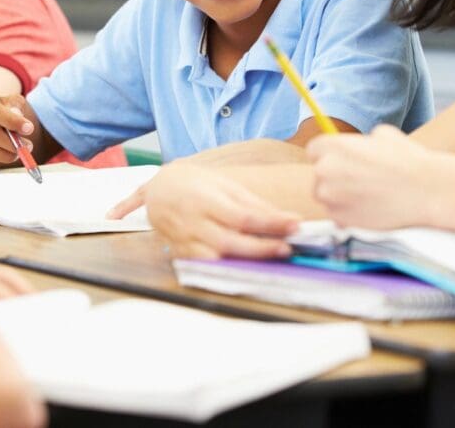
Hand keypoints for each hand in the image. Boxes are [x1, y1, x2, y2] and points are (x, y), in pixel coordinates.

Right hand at [117, 164, 300, 258]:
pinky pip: (204, 267)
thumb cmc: (195, 183)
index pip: (242, 216)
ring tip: (270, 261)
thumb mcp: (224, 185)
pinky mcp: (180, 254)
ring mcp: (183, 241)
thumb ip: (254, 204)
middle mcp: (192, 222)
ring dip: (244, 264)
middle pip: (229, 242)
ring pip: (215, 259)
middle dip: (261, 249)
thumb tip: (285, 219)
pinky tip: (244, 269)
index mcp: (204, 199)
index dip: (270, 223)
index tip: (295, 225)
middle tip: (287, 249)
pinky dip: (225, 270)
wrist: (158, 189)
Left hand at [307, 124, 436, 229]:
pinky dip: (348, 214)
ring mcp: (330, 196)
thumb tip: (358, 146)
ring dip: (339, 196)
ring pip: (325, 196)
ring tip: (366, 195)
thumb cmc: (408, 160)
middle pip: (318, 174)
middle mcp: (325, 170)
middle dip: (334, 177)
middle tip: (358, 181)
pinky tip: (369, 208)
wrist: (426, 191)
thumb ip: (361, 141)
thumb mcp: (383, 135)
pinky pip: (336, 215)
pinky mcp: (339, 219)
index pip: (315, 150)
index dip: (330, 155)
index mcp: (333, 146)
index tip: (343, 162)